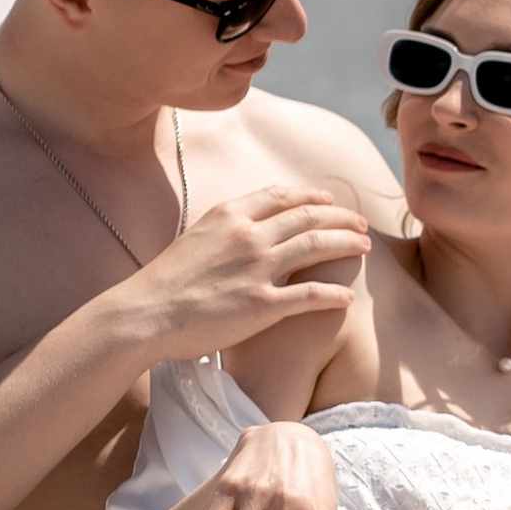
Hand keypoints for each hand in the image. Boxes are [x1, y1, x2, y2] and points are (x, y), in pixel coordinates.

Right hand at [142, 187, 370, 362]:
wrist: (145, 313)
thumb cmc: (165, 282)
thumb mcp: (195, 238)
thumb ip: (226, 228)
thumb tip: (245, 225)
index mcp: (230, 214)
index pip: (282, 195)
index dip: (312, 197)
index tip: (330, 203)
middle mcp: (248, 235)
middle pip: (308, 217)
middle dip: (341, 219)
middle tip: (360, 224)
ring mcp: (257, 269)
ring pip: (316, 248)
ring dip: (346, 245)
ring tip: (365, 249)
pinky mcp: (262, 305)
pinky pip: (310, 295)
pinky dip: (334, 294)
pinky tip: (348, 296)